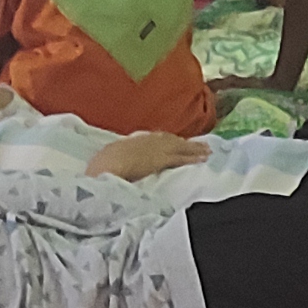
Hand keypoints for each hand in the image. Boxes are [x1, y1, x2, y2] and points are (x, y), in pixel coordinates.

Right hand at [89, 130, 213, 181]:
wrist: (102, 166)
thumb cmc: (99, 167)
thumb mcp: (106, 161)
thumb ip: (116, 162)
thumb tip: (116, 166)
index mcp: (130, 142)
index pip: (153, 140)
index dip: (166, 141)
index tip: (176, 141)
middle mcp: (144, 142)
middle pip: (169, 140)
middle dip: (185, 142)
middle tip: (200, 143)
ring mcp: (153, 149)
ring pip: (179, 147)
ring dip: (194, 148)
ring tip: (207, 150)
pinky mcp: (160, 159)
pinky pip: (180, 157)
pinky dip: (193, 157)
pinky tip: (203, 158)